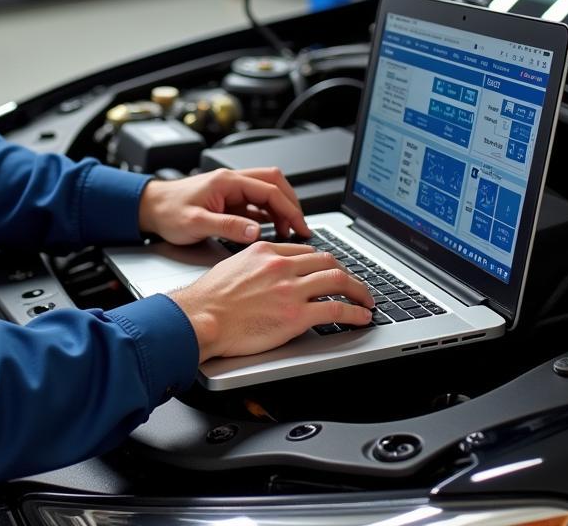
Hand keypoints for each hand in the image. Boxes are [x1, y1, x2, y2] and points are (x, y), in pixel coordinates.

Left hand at [138, 167, 308, 246]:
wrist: (150, 208)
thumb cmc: (168, 211)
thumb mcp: (196, 223)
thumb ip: (227, 227)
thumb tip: (256, 232)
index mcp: (227, 182)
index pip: (269, 189)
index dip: (288, 208)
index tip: (300, 226)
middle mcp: (232, 182)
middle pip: (273, 184)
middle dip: (290, 204)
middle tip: (301, 227)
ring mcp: (231, 191)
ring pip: (266, 193)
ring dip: (280, 210)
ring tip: (289, 232)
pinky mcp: (228, 201)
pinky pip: (256, 204)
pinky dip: (268, 216)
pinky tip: (272, 231)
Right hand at [168, 242, 374, 361]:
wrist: (201, 317)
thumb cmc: (209, 298)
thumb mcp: (233, 265)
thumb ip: (257, 265)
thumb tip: (269, 274)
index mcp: (265, 249)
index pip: (306, 251)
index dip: (325, 262)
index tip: (332, 271)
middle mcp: (281, 264)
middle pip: (328, 262)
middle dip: (348, 273)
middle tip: (356, 285)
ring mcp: (290, 289)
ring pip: (338, 281)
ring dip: (359, 291)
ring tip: (367, 300)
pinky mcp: (296, 315)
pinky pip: (336, 310)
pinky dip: (355, 313)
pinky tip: (361, 317)